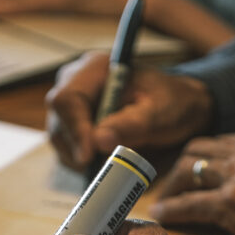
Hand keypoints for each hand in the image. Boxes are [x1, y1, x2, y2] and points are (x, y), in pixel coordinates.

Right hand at [45, 52, 213, 171]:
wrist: (176, 107)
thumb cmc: (173, 103)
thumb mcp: (160, 112)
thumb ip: (132, 124)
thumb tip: (100, 141)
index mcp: (96, 68)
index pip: (67, 98)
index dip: (74, 129)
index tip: (89, 156)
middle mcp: (76, 82)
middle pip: (58, 119)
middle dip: (77, 147)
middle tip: (101, 166)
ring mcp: (71, 104)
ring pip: (59, 137)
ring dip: (79, 157)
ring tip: (109, 162)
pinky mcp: (72, 124)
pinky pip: (66, 147)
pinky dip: (81, 161)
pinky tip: (103, 161)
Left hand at [149, 132, 234, 234]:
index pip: (222, 141)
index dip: (201, 159)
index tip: (190, 174)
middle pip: (198, 149)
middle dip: (179, 168)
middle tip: (169, 188)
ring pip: (188, 170)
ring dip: (171, 188)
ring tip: (164, 203)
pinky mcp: (233, 202)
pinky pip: (189, 204)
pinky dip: (172, 210)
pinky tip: (161, 218)